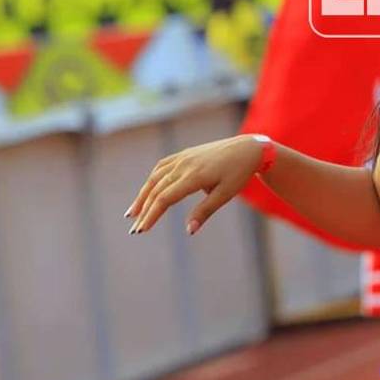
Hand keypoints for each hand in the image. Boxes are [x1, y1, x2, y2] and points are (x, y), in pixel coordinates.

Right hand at [126, 135, 263, 235]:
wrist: (247, 148)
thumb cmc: (239, 173)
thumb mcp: (226, 194)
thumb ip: (205, 211)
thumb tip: (189, 231)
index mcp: (194, 176)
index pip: (165, 198)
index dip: (151, 215)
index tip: (142, 230)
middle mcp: (184, 165)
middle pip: (156, 190)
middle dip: (144, 211)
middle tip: (135, 230)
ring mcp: (183, 158)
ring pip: (155, 178)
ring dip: (142, 196)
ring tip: (132, 213)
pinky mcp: (185, 154)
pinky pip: (162, 167)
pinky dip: (152, 180)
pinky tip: (148, 190)